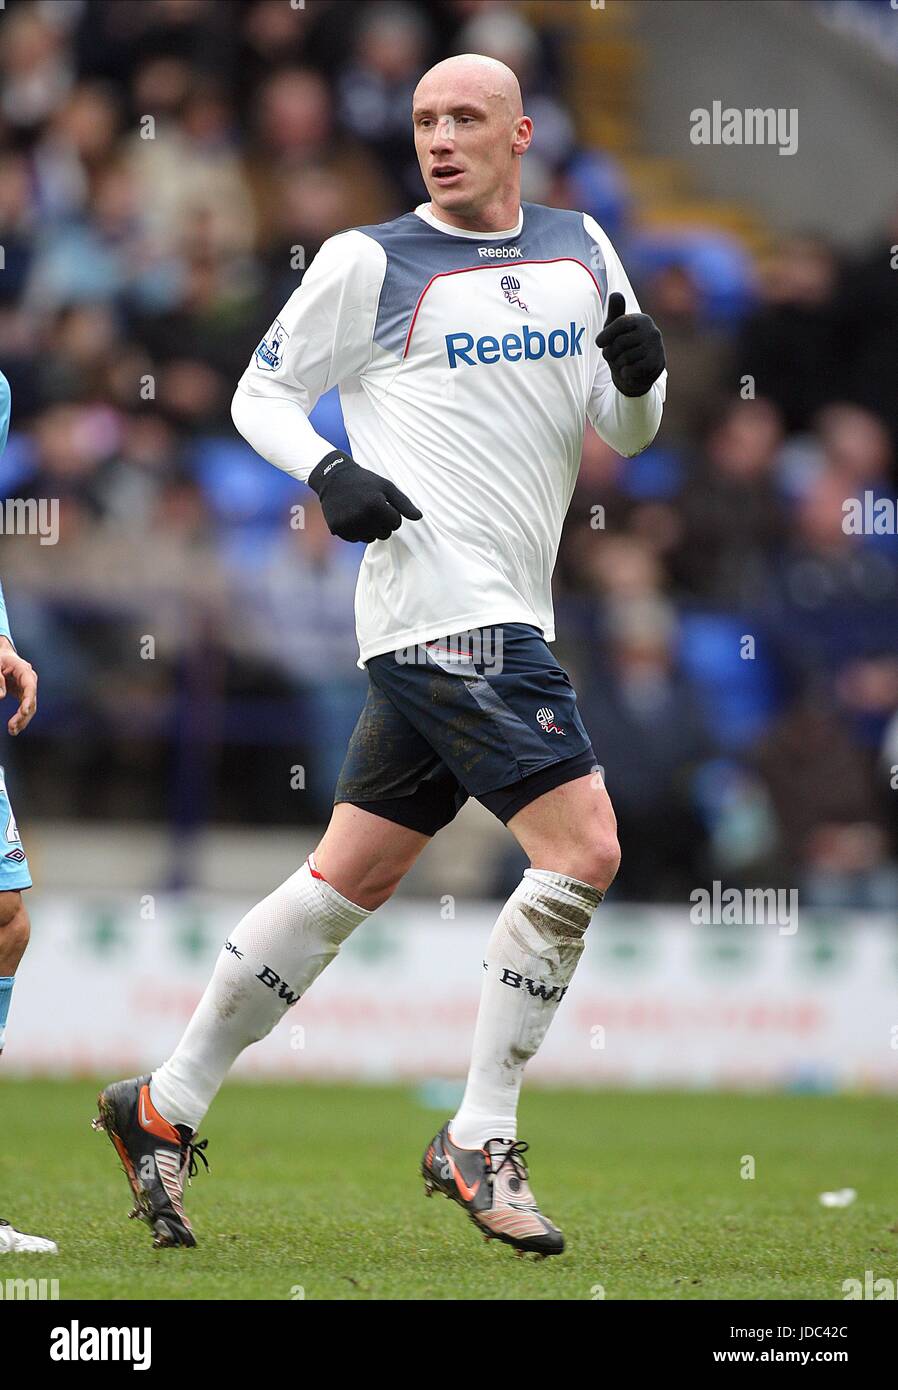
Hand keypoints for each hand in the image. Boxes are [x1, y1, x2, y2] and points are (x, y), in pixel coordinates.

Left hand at [0, 637, 36, 734]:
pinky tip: (13, 729)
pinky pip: (25, 709)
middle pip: (32, 701)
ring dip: (22, 721)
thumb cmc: (0, 659)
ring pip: (30, 708)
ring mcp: (28, 689)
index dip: (28, 700)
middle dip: (23, 716)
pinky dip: (20, 719)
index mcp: (24, 670)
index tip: (24, 712)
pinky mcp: (23, 695)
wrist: (4, 656)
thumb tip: (1, 696)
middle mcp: (30, 680)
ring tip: (12, 731)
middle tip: (12, 726)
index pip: (30, 687)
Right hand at [308, 450, 422, 543]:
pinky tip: (352, 517)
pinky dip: (357, 531)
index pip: (396, 523)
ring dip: (370, 529)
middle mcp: (360, 516)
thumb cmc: (365, 481)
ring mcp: (348, 524)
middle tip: (373, 509)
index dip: (392, 514)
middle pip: (385, 534)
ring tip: (362, 513)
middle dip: (383, 524)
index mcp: (375, 504)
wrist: (333, 478)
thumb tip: (419, 517)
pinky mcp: (337, 529)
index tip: (384, 504)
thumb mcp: (387, 487)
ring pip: (370, 539)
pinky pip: (356, 540)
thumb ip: (404, 503)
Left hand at [595, 292, 665, 397]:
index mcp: (642, 320)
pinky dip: (625, 373)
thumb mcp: (616, 329)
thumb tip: (616, 294)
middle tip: (612, 356)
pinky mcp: (656, 364)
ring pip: (625, 358)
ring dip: (618, 364)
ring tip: (622, 363)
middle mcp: (652, 331)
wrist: (638, 373)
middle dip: (610, 353)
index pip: (620, 323)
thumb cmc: (624, 347)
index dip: (606, 334)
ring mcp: (656, 348)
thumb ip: (615, 312)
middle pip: (620, 342)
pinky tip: (628, 372)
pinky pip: (632, 369)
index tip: (598, 343)